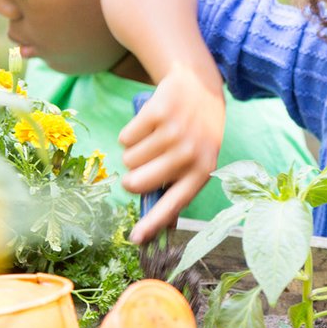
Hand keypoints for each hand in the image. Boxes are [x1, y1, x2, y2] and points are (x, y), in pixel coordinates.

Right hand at [121, 62, 224, 243]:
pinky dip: (131, 133)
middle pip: (137, 183)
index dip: (153, 223)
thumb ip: (177, 187)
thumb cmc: (196, 133)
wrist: (200, 88)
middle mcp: (188, 154)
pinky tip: (150, 124)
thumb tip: (154, 225)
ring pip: (128, 160)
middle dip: (131, 178)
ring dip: (134, 151)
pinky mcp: (157, 113)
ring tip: (155, 139)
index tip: (135, 238)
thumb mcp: (197, 159)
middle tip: (144, 164)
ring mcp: (173, 133)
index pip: (174, 204)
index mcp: (201, 171)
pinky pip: (125, 138)